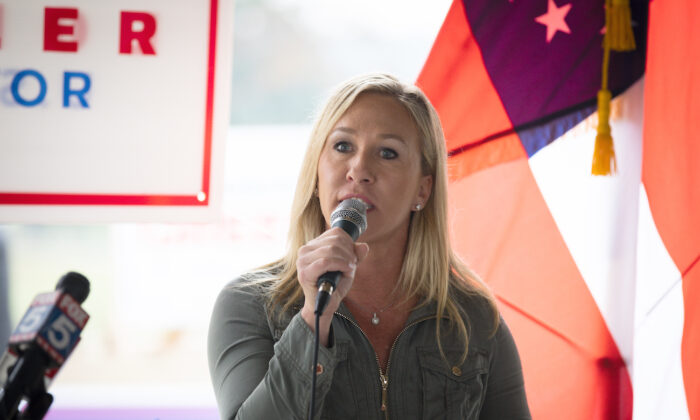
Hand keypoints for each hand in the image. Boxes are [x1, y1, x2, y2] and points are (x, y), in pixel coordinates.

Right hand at [297, 227, 368, 344]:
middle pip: (335, 240)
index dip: (350, 243)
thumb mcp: (348, 266)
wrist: (325, 305)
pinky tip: (346, 270)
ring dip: (346, 259)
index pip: (336, 233)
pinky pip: (325, 261)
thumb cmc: (334, 285)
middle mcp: (305, 250)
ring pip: (331, 249)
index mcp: (314, 245)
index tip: (353, 256)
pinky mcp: (304, 272)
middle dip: (349, 252)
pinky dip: (340, 264)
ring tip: (349, 268)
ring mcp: (302, 261)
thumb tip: (364, 246)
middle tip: (352, 265)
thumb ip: (355, 255)